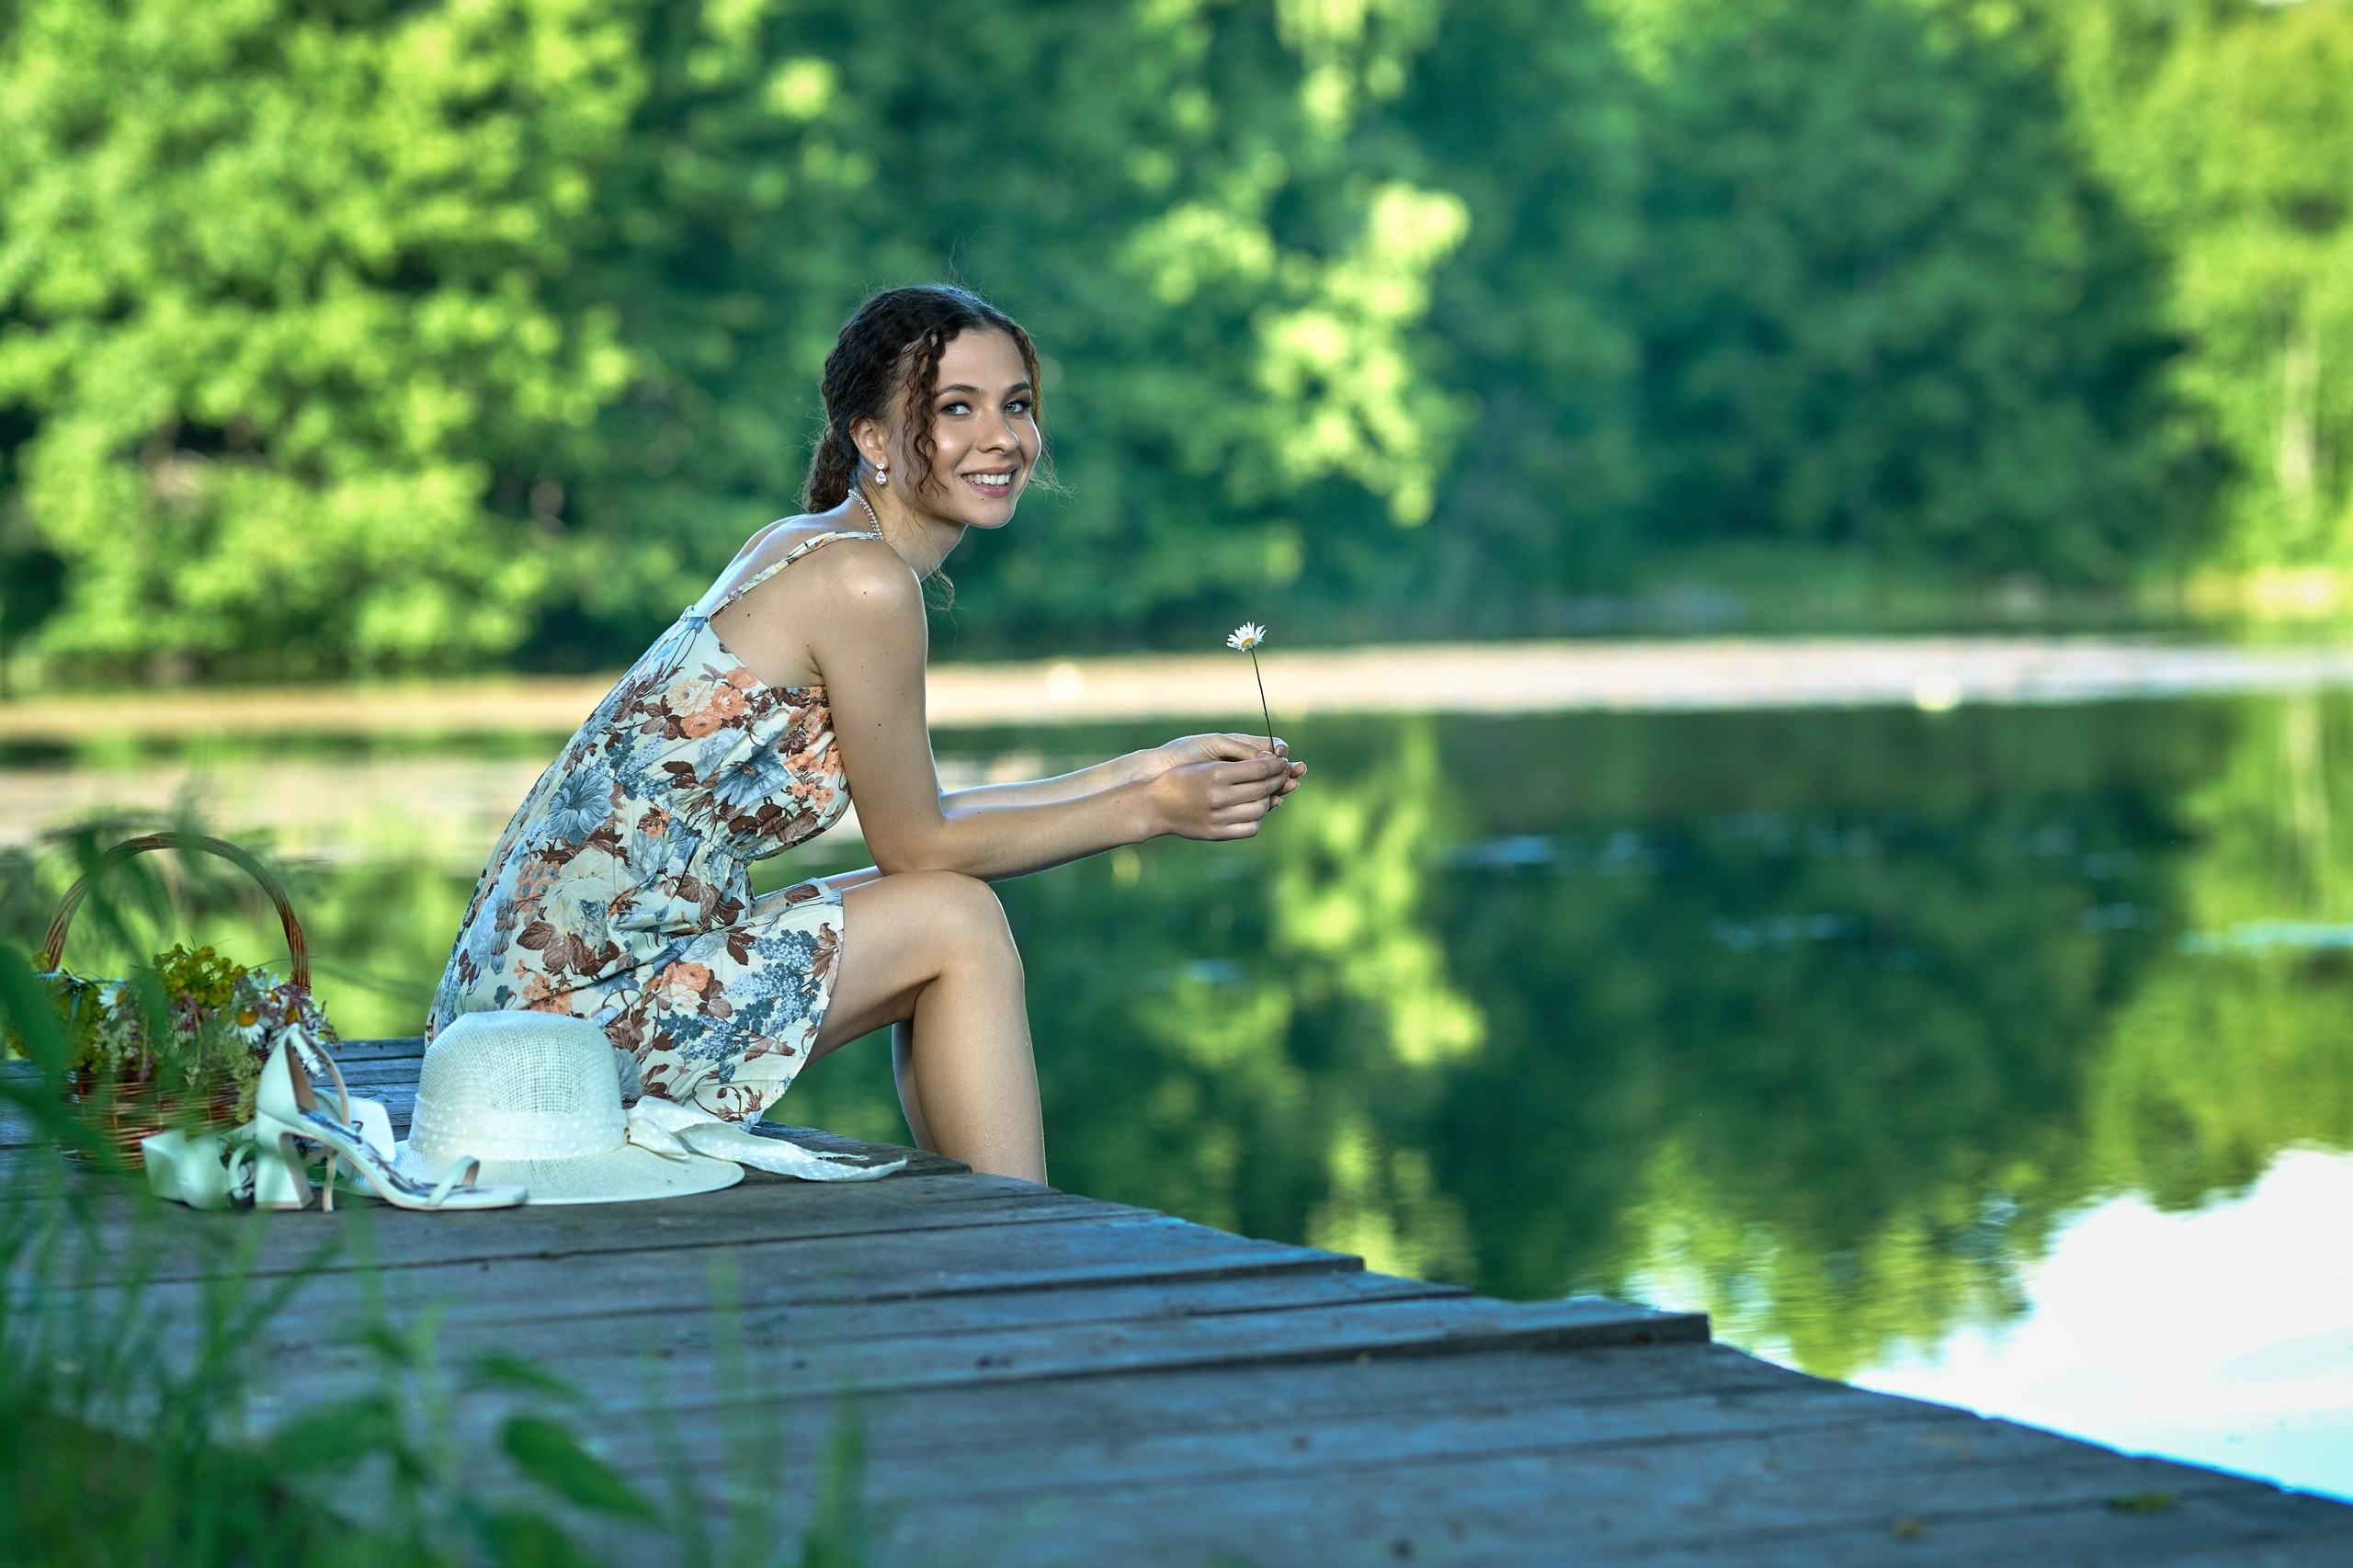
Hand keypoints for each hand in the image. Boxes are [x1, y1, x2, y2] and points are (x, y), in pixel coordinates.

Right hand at [1143, 740, 1304, 840]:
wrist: (1155, 805)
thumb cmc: (1182, 778)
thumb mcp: (1206, 764)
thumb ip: (1237, 764)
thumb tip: (1270, 763)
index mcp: (1216, 774)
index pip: (1260, 768)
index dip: (1276, 764)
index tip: (1283, 762)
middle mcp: (1218, 796)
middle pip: (1263, 788)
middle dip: (1278, 780)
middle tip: (1283, 775)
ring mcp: (1218, 817)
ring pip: (1259, 809)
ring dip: (1269, 800)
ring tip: (1268, 792)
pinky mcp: (1217, 833)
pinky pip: (1250, 828)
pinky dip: (1256, 818)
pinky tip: (1253, 810)